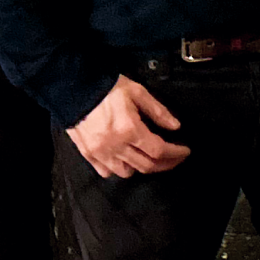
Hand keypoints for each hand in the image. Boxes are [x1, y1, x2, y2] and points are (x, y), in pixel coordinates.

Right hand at [66, 75, 189, 177]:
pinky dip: (119, 169)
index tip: (185, 151)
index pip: (159, 150)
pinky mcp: (87, 154)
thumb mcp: (138, 92)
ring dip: (142, 168)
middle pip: (146, 166)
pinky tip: (125, 159)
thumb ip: (158, 111)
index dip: (175, 153)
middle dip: (165, 164)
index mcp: (129, 130)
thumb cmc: (107, 87)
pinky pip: (106, 171)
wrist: (73, 87)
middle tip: (175, 158)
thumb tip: (175, 126)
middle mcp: (115, 146)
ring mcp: (99, 153)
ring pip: (126, 172)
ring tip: (150, 158)